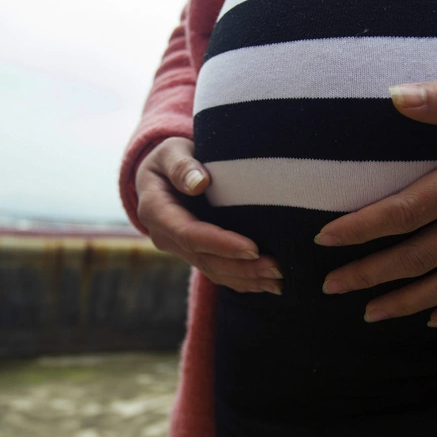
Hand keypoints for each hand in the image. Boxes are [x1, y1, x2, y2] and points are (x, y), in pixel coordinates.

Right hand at [135, 137, 282, 293]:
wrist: (158, 174)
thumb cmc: (169, 158)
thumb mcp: (170, 151)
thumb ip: (181, 165)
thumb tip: (199, 183)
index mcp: (156, 211)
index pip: (190, 234)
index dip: (221, 244)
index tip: (253, 248)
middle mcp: (165, 237)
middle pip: (205, 260)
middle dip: (242, 268)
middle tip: (277, 269)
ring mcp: (179, 249)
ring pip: (213, 271)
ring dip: (247, 279)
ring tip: (280, 281)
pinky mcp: (194, 254)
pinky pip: (217, 272)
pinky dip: (242, 281)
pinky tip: (267, 285)